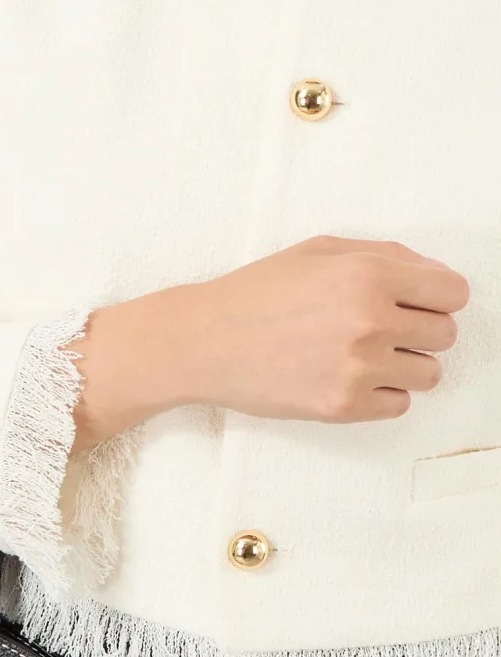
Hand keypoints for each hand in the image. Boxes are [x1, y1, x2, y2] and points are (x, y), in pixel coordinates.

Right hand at [66, 235, 470, 450]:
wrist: (201, 343)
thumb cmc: (255, 295)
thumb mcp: (319, 251)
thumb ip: (385, 256)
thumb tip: (434, 277)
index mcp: (368, 274)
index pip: (454, 292)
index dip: (437, 299)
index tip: (417, 306)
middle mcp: (370, 320)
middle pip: (445, 335)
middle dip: (420, 332)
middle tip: (382, 333)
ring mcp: (357, 367)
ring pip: (429, 374)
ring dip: (405, 367)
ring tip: (364, 359)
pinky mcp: (341, 406)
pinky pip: (398, 405)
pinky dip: (381, 396)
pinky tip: (348, 381)